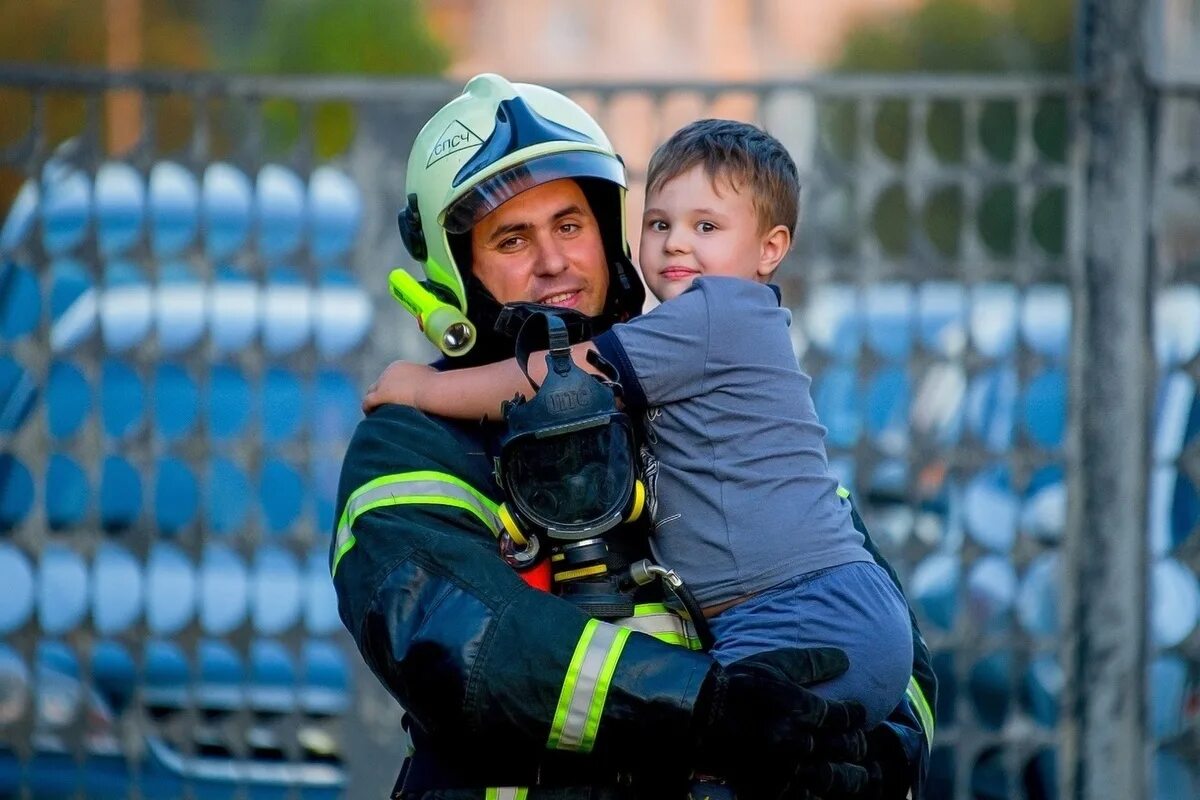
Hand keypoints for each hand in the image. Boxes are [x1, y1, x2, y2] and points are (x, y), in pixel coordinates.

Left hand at [362, 360, 435, 412]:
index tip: (395, 401)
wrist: (434, 390)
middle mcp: (388, 372)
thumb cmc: (438, 385)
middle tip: (386, 409)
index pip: (389, 378)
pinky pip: (367, 402)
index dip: (391, 390)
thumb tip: (430, 382)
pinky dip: (369, 410)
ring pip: (370, 393)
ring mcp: (383, 382)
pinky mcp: (380, 394)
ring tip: (378, 417)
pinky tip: (374, 419)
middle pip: (378, 385)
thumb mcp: (432, 376)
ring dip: (374, 404)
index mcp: (399, 367)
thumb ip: (425, 378)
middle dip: (382, 396)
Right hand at [692, 647, 871, 799]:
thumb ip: (811, 662)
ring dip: (852, 776)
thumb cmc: (736, 684)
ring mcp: (782, 768)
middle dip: (857, 744)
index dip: (855, 714)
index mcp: (797, 708)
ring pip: (830, 777)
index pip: (842, 715)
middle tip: (861, 741)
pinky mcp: (768, 787)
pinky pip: (804, 796)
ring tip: (864, 774)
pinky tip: (824, 786)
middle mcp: (794, 741)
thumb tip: (845, 658)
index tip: (859, 712)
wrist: (695, 715)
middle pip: (842, 748)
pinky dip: (818, 792)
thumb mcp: (772, 664)